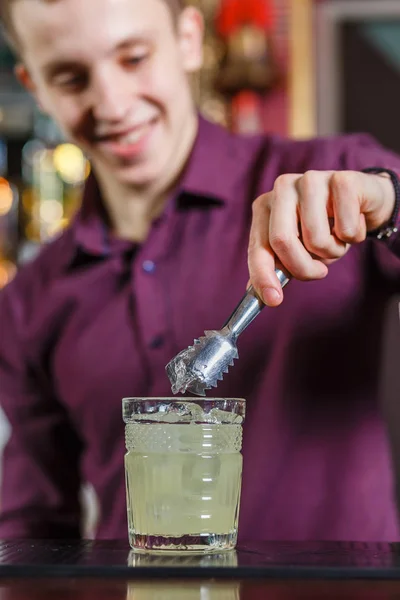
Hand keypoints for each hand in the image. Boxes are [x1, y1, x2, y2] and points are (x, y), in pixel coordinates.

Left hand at [248, 170, 394, 306]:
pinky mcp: (341, 180)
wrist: (363, 199)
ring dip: (333, 251)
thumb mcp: (298, 248)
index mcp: (265, 206)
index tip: (273, 300)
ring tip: (337, 237)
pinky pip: (346, 229)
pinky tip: (354, 221)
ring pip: (316, 239)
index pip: (258, 247)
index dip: (263, 276)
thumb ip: (278, 266)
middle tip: (319, 272)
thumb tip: (261, 295)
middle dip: (302, 267)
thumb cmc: (326, 226)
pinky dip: (353, 236)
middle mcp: (282, 188)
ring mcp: (311, 180)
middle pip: (282, 241)